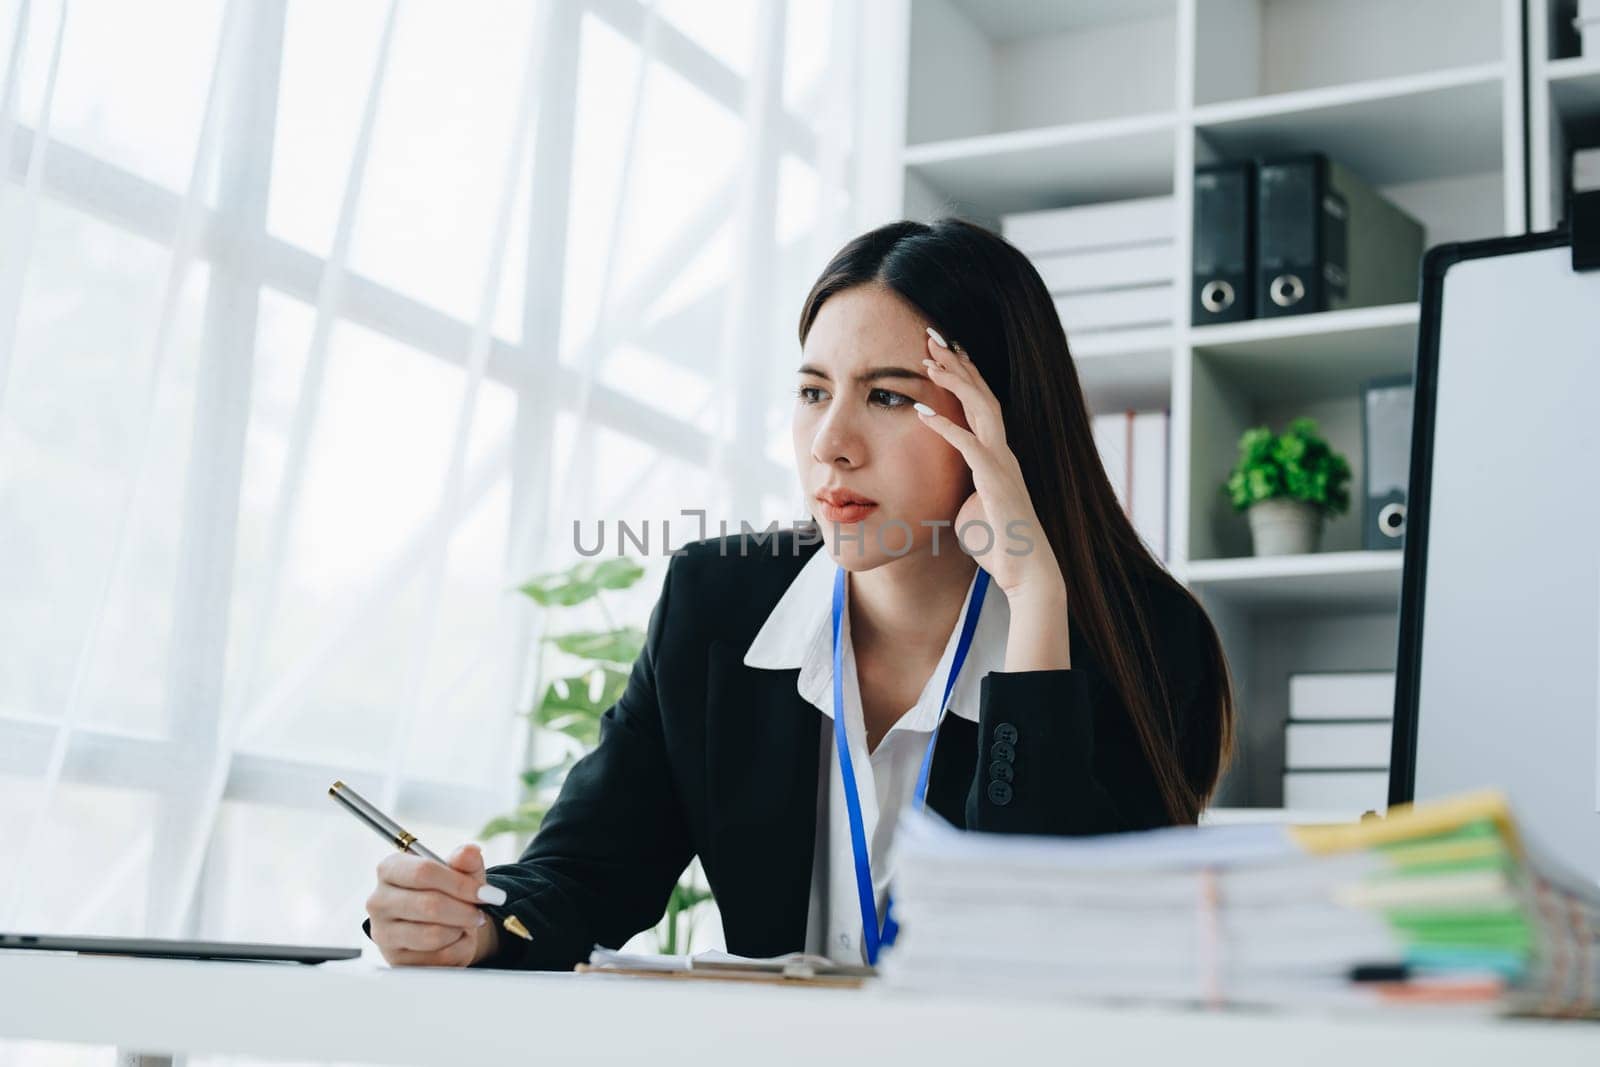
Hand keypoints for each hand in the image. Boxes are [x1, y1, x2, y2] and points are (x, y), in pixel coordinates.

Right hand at [366, 843, 501, 966]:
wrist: (442, 928)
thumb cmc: (449, 894)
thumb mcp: (461, 872)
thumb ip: (466, 860)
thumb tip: (470, 852)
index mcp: (390, 869)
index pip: (424, 872)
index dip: (459, 883)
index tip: (485, 893)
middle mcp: (379, 901)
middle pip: (429, 905)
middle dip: (464, 911)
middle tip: (480, 913)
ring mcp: (383, 933)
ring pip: (433, 935)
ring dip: (460, 931)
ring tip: (464, 925)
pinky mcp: (395, 960)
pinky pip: (436, 958)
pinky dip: (456, 950)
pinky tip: (454, 941)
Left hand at [915, 327, 1066, 606]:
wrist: (1025, 572)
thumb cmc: (997, 544)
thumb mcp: (967, 508)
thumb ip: (956, 488)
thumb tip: (941, 487)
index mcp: (997, 455)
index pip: (980, 403)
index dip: (962, 374)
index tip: (939, 351)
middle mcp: (1003, 452)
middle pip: (982, 394)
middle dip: (957, 362)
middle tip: (933, 335)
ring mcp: (1003, 464)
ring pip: (981, 409)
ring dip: (954, 381)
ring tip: (929, 359)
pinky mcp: (998, 482)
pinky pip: (969, 446)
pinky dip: (945, 427)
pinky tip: (922, 412)